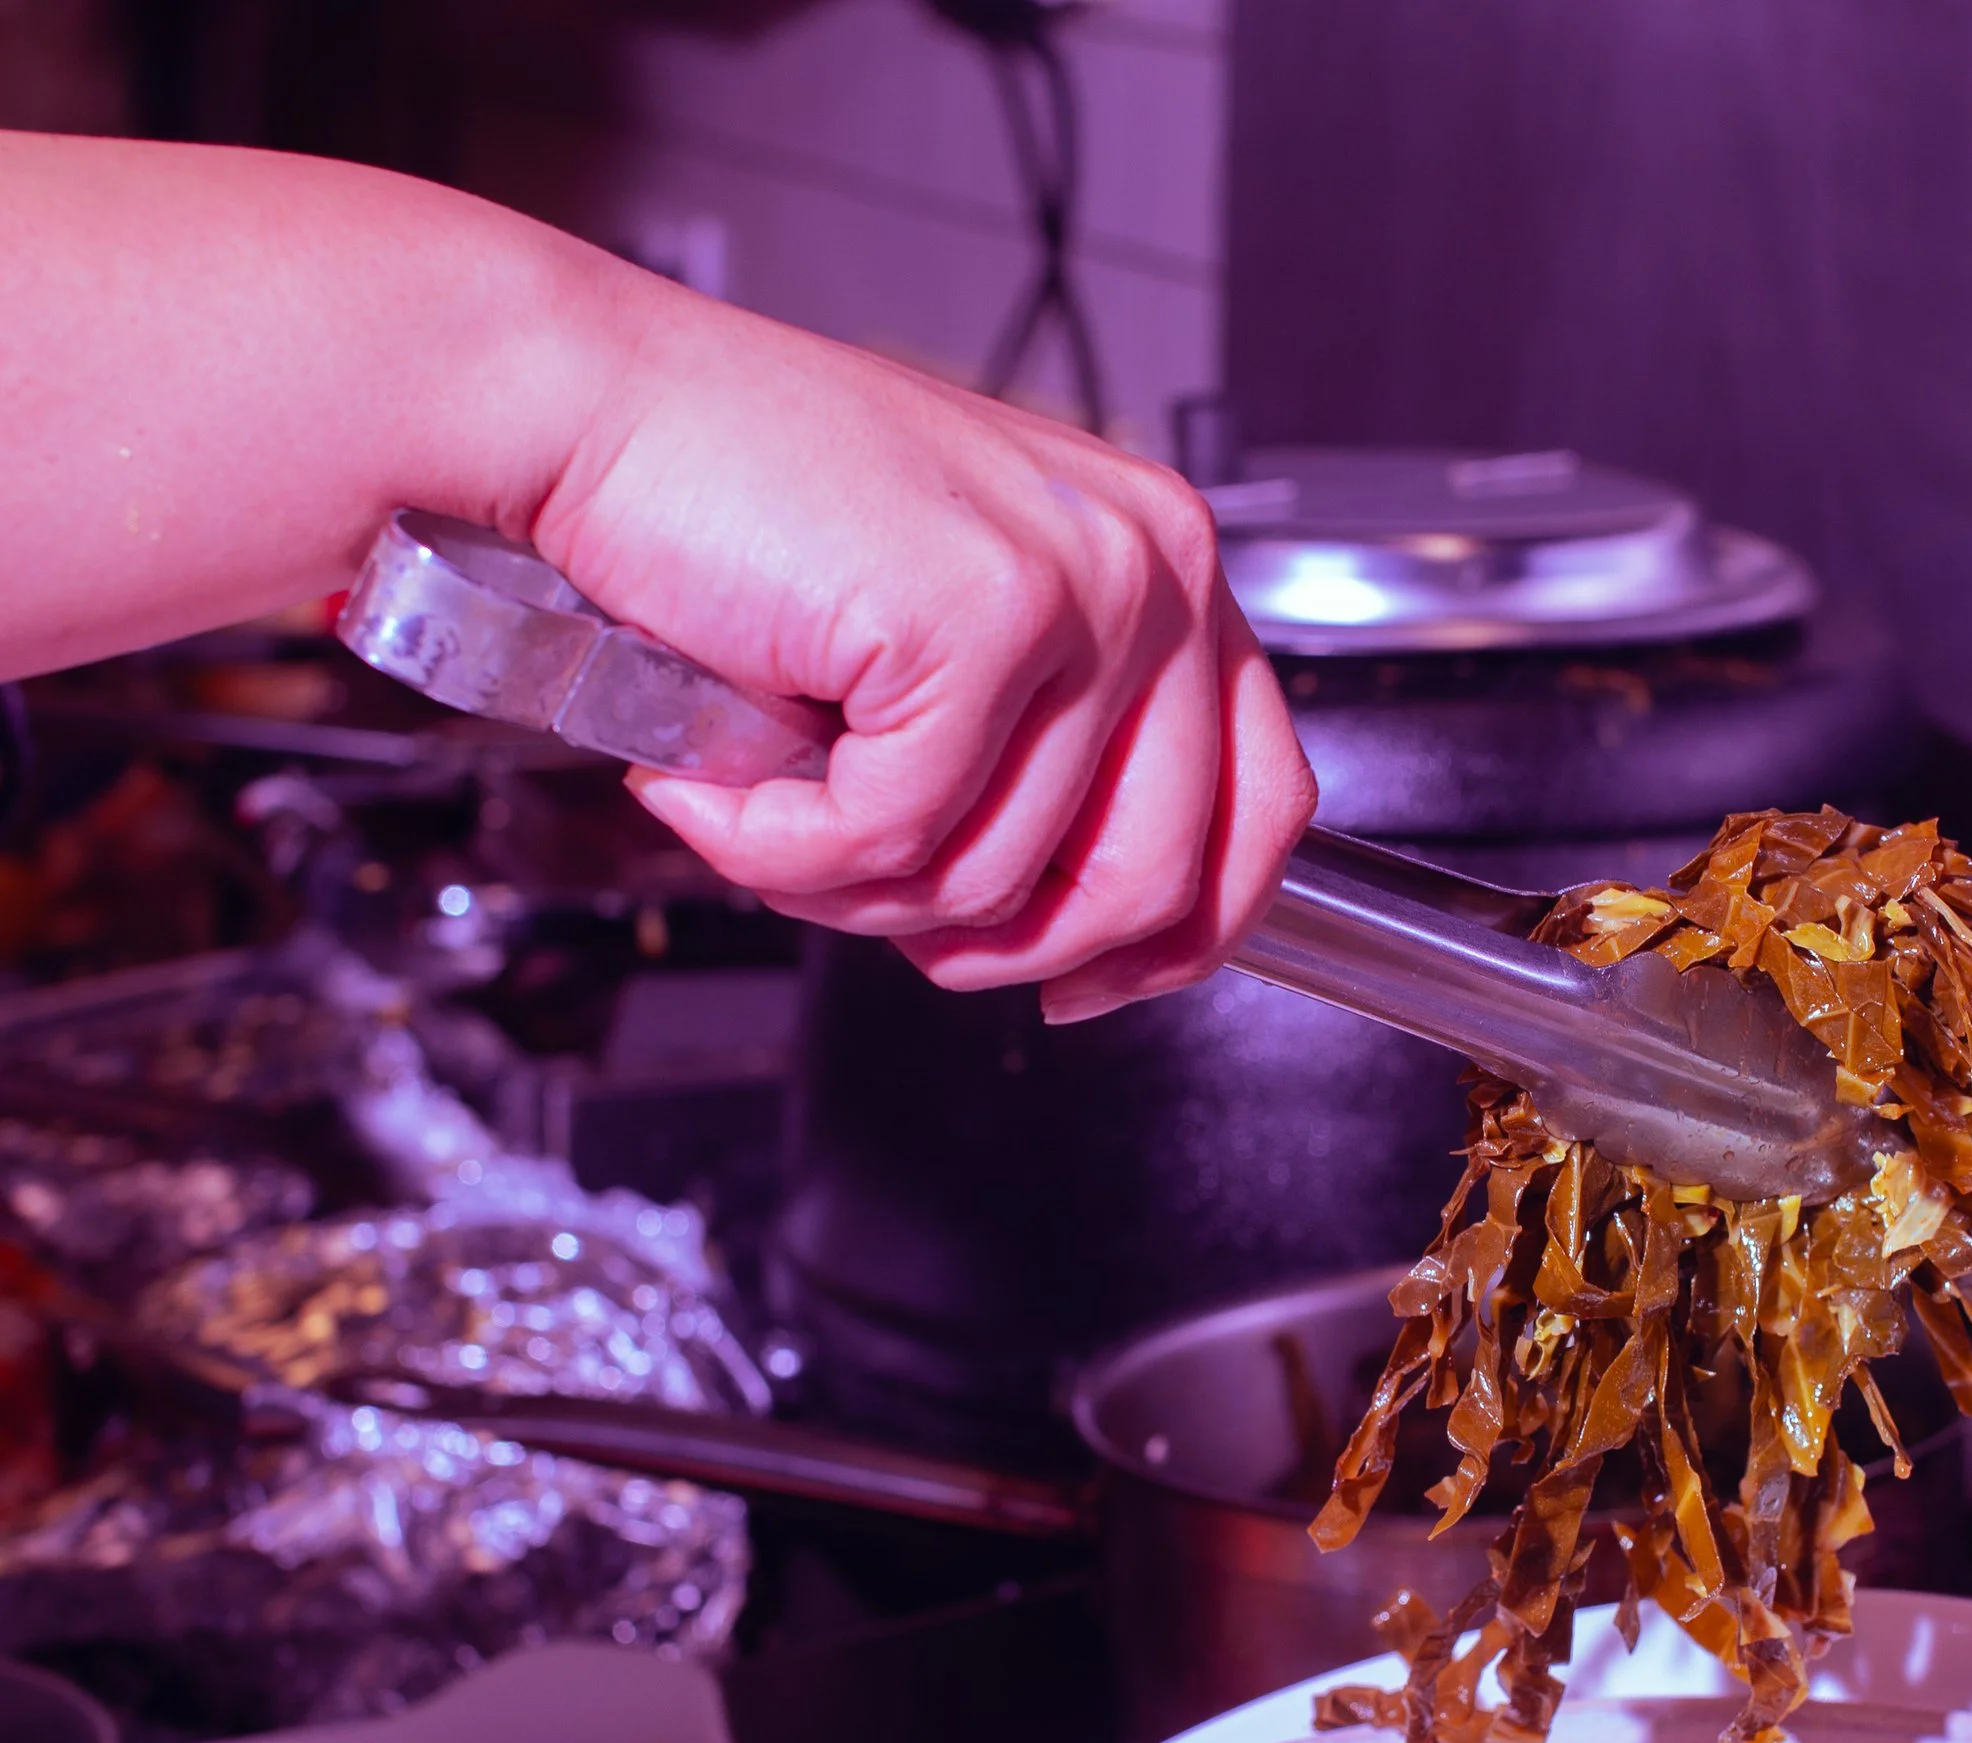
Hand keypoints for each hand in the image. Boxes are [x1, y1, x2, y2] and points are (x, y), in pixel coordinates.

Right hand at [532, 290, 1315, 1015]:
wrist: (592, 414)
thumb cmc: (751, 526)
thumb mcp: (953, 653)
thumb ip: (1052, 766)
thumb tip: (1092, 939)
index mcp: (1168, 569)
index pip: (1263, 807)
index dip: (1180, 936)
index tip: (1085, 983)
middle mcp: (1153, 564)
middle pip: (1149, 882)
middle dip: (996, 944)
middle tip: (870, 897)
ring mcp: (1078, 585)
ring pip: (1002, 881)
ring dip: (852, 889)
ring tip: (763, 799)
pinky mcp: (974, 616)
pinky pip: (896, 840)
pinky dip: (780, 849)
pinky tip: (717, 779)